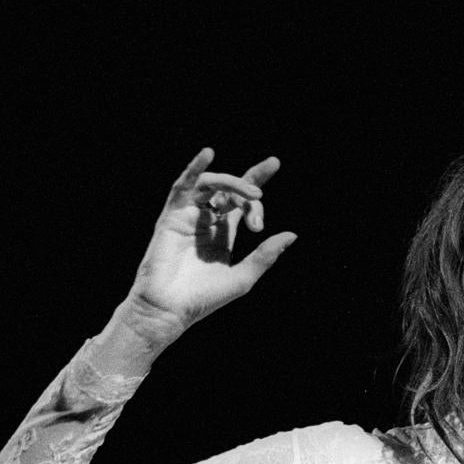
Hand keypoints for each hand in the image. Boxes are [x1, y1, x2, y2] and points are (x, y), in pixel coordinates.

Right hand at [122, 149, 296, 341]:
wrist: (171, 309)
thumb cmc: (204, 298)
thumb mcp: (243, 276)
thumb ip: (265, 255)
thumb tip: (292, 234)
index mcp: (224, 234)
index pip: (242, 203)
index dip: (256, 192)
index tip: (262, 211)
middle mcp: (206, 221)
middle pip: (229, 190)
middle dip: (249, 184)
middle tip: (264, 186)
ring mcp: (188, 217)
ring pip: (210, 185)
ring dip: (231, 182)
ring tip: (250, 193)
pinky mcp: (172, 217)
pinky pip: (182, 187)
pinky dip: (194, 169)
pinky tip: (208, 154)